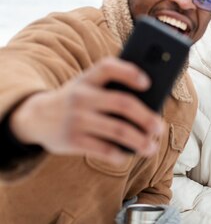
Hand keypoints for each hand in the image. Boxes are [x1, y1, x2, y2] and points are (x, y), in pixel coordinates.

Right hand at [9, 57, 162, 164]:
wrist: (36, 117)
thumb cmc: (78, 100)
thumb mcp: (88, 87)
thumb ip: (113, 89)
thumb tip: (152, 105)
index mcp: (88, 78)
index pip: (109, 68)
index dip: (129, 72)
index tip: (148, 83)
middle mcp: (81, 96)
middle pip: (123, 104)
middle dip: (146, 117)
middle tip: (160, 128)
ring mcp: (76, 119)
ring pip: (118, 130)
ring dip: (140, 141)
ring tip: (151, 148)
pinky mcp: (72, 140)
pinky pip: (104, 149)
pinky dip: (119, 154)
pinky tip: (127, 155)